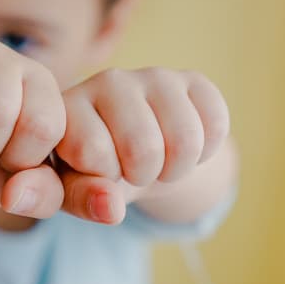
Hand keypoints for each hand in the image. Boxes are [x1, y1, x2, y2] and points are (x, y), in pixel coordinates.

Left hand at [55, 68, 229, 223]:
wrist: (132, 153)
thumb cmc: (93, 172)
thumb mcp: (72, 190)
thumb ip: (80, 199)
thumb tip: (111, 208)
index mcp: (68, 106)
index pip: (92, 151)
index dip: (103, 179)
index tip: (97, 173)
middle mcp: (106, 80)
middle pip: (144, 148)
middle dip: (144, 175)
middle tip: (133, 170)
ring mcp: (151, 75)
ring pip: (185, 140)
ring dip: (177, 169)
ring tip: (157, 162)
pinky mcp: (191, 79)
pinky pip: (216, 124)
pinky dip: (206, 152)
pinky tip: (180, 145)